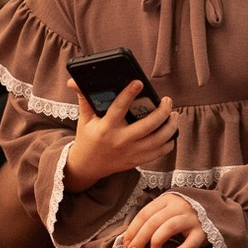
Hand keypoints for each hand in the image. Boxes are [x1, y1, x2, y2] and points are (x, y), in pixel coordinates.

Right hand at [62, 83, 176, 191]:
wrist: (87, 166)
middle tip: (167, 100)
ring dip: (170, 126)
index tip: (139, 82)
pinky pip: (159, 153)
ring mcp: (130, 153)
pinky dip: (168, 142)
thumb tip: (74, 81)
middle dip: (162, 111)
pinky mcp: (137, 161)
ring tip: (174, 115)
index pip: (119, 108)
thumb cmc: (88, 138)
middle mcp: (120, 141)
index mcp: (106, 128)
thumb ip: (84, 98)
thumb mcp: (85, 119)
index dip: (129, 94)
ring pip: (158, 140)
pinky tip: (170, 132)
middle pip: (148, 125)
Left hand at [123, 191, 205, 247]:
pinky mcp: (203, 232)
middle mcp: (180, 206)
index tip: (125, 244)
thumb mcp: (167, 211)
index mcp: (167, 199)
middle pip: (154, 221)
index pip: (145, 213)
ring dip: (157, 240)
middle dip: (140, 238)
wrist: (213, 213)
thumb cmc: (182, 216)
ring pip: (169, 227)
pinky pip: (190, 243)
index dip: (133, 229)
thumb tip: (129, 239)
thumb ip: (152, 219)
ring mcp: (192, 218)